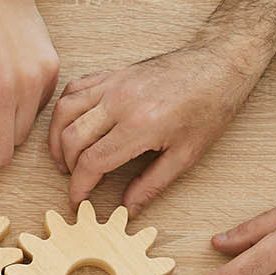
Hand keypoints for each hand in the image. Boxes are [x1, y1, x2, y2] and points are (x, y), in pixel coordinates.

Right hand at [49, 0, 275, 209]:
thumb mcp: (186, 156)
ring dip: (57, 138)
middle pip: (71, 138)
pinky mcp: (112, 73)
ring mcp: (113, 84)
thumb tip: (127, 209)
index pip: (91, 162)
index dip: (79, 188)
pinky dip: (64, 110)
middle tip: (76, 182)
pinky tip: (70, 126)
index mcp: (140, 126)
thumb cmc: (209, 109)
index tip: (78, 202)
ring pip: (64, 112)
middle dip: (67, 167)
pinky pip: (74, 88)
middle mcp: (119, 102)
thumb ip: (152, 185)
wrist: (218, 64)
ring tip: (64, 158)